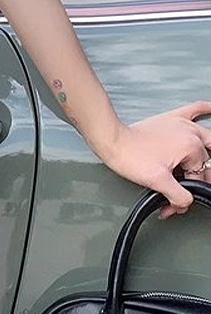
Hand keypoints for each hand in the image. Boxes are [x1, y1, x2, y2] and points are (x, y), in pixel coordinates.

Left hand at [95, 101, 210, 218]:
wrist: (111, 141)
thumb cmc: (129, 157)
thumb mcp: (157, 182)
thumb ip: (178, 195)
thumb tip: (185, 202)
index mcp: (191, 147)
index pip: (198, 177)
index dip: (185, 194)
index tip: (173, 203)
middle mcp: (190, 133)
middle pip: (204, 160)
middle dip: (194, 179)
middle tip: (181, 190)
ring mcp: (182, 125)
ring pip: (206, 138)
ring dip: (207, 154)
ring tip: (199, 171)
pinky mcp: (171, 119)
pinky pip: (195, 110)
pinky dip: (206, 110)